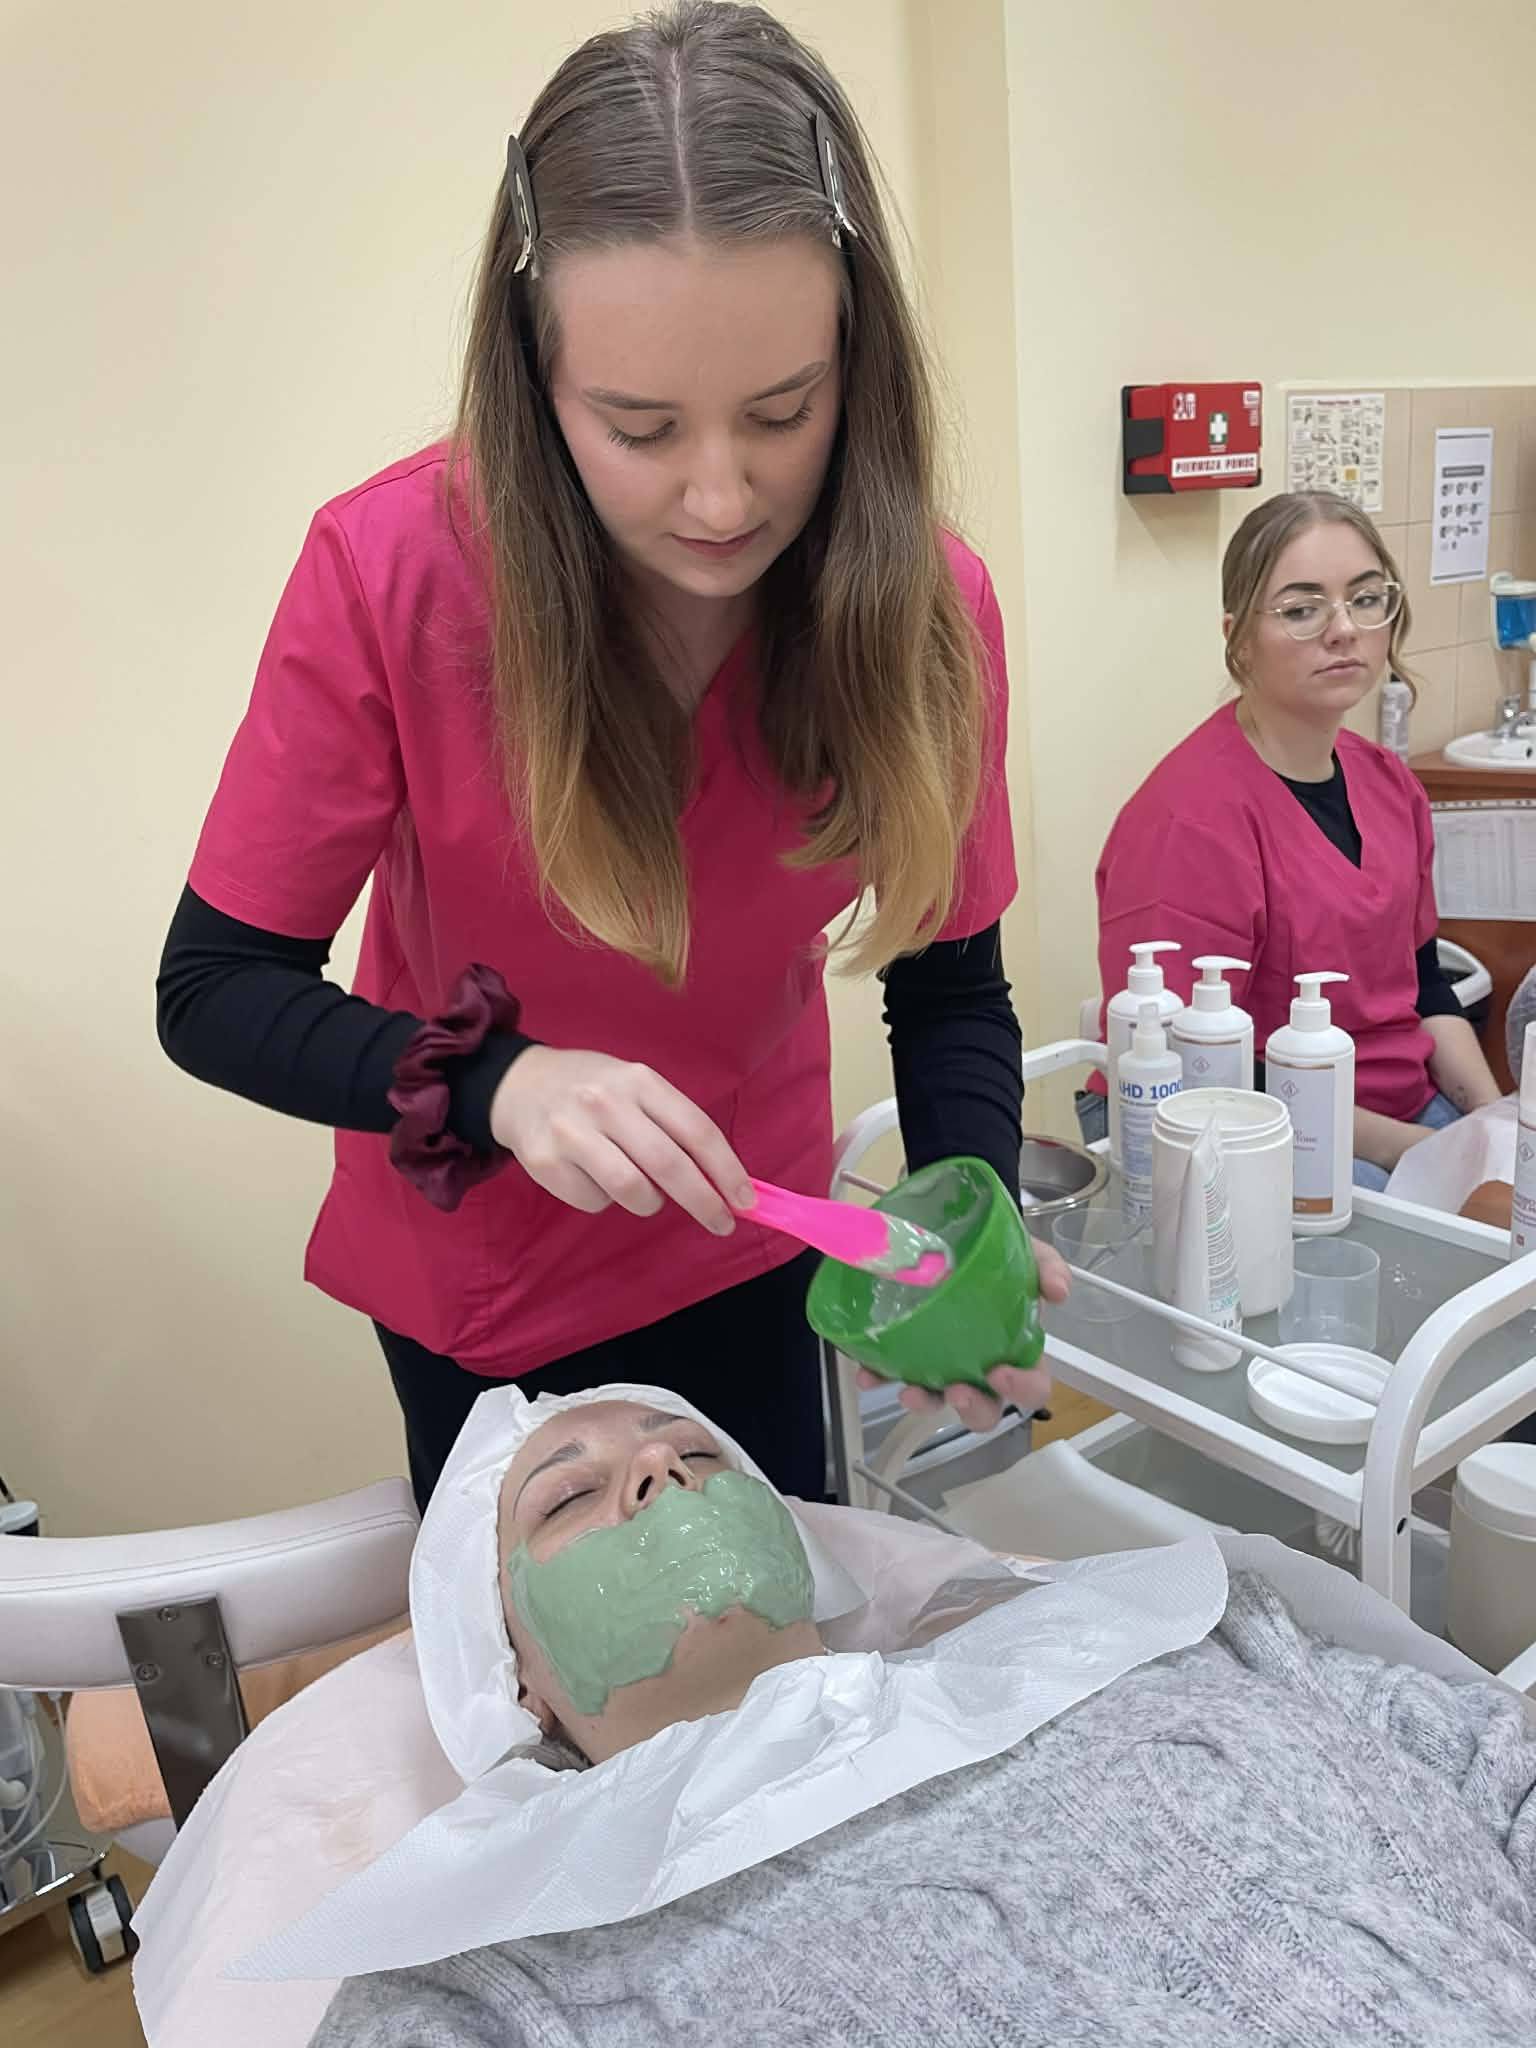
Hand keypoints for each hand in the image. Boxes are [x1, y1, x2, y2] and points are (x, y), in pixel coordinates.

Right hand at [490, 1047, 750, 1234]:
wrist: (520, 1085)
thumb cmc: (594, 1089)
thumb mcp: (635, 1087)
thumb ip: (674, 1126)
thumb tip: (722, 1182)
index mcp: (638, 1080)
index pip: (696, 1130)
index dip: (726, 1170)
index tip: (745, 1200)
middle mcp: (604, 1103)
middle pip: (668, 1165)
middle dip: (703, 1201)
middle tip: (721, 1223)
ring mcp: (571, 1132)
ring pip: (632, 1190)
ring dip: (649, 1202)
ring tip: (643, 1191)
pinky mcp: (544, 1162)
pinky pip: (594, 1202)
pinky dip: (606, 1201)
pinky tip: (596, 1178)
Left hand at [856, 1235, 1069, 1434]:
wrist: (958, 1235)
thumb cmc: (998, 1258)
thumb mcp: (1029, 1254)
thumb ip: (1047, 1268)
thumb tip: (1058, 1291)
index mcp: (1017, 1351)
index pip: (1032, 1388)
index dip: (1021, 1390)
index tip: (1000, 1374)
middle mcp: (980, 1368)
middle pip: (985, 1410)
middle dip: (972, 1409)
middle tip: (957, 1391)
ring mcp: (942, 1366)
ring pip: (936, 1401)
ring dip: (924, 1403)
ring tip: (908, 1390)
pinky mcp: (907, 1355)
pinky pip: (893, 1375)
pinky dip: (880, 1378)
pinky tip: (868, 1372)